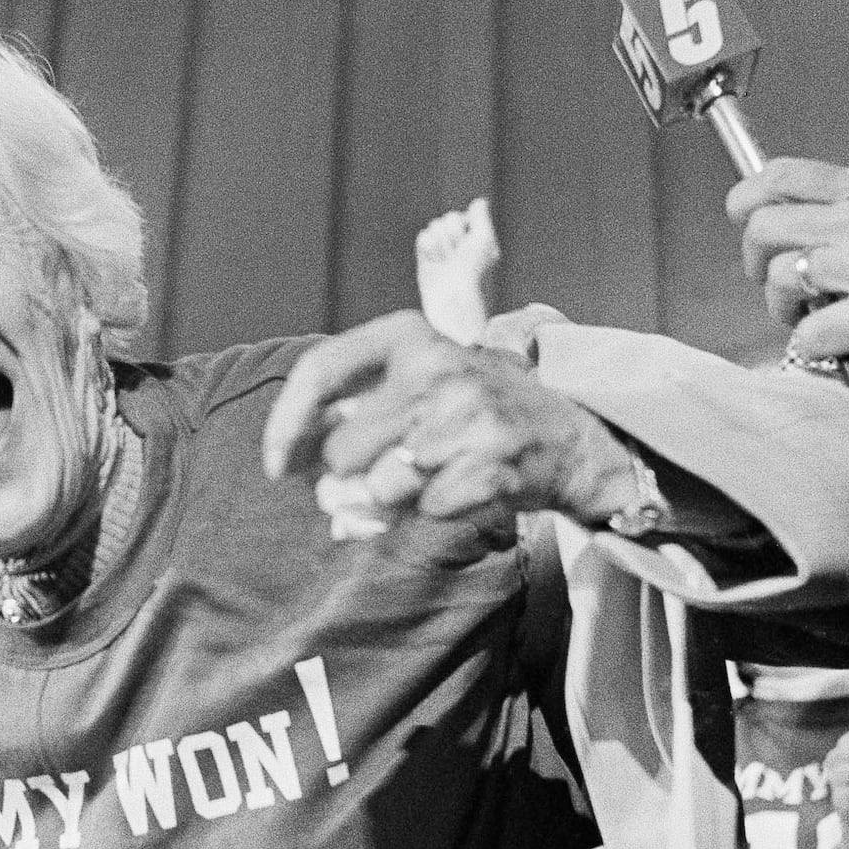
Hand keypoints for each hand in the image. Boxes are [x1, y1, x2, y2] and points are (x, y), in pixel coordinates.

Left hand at [263, 311, 638, 534]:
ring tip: (427, 479)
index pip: (320, 370)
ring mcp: (466, 416)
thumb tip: (298, 471)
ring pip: (378, 487)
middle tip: (383, 474)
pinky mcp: (490, 464)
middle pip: (341, 450)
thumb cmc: (475, 411)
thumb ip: (356, 411)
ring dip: (389, 501)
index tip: (276, 466)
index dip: (286, 424)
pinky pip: (422, 511)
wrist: (571, 435)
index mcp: (410, 335)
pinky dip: (431, 512)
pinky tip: (459, 490)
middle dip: (349, 478)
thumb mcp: (419, 382)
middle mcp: (436, 367)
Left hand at [725, 157, 848, 359]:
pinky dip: (811, 342)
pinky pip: (811, 330)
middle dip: (757, 259)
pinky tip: (833, 340)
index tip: (745, 216)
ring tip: (806, 313)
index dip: (747, 197)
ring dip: (782, 304)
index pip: (784, 175)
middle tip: (776, 279)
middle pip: (765, 225)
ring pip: (783, 277)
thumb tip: (784, 222)